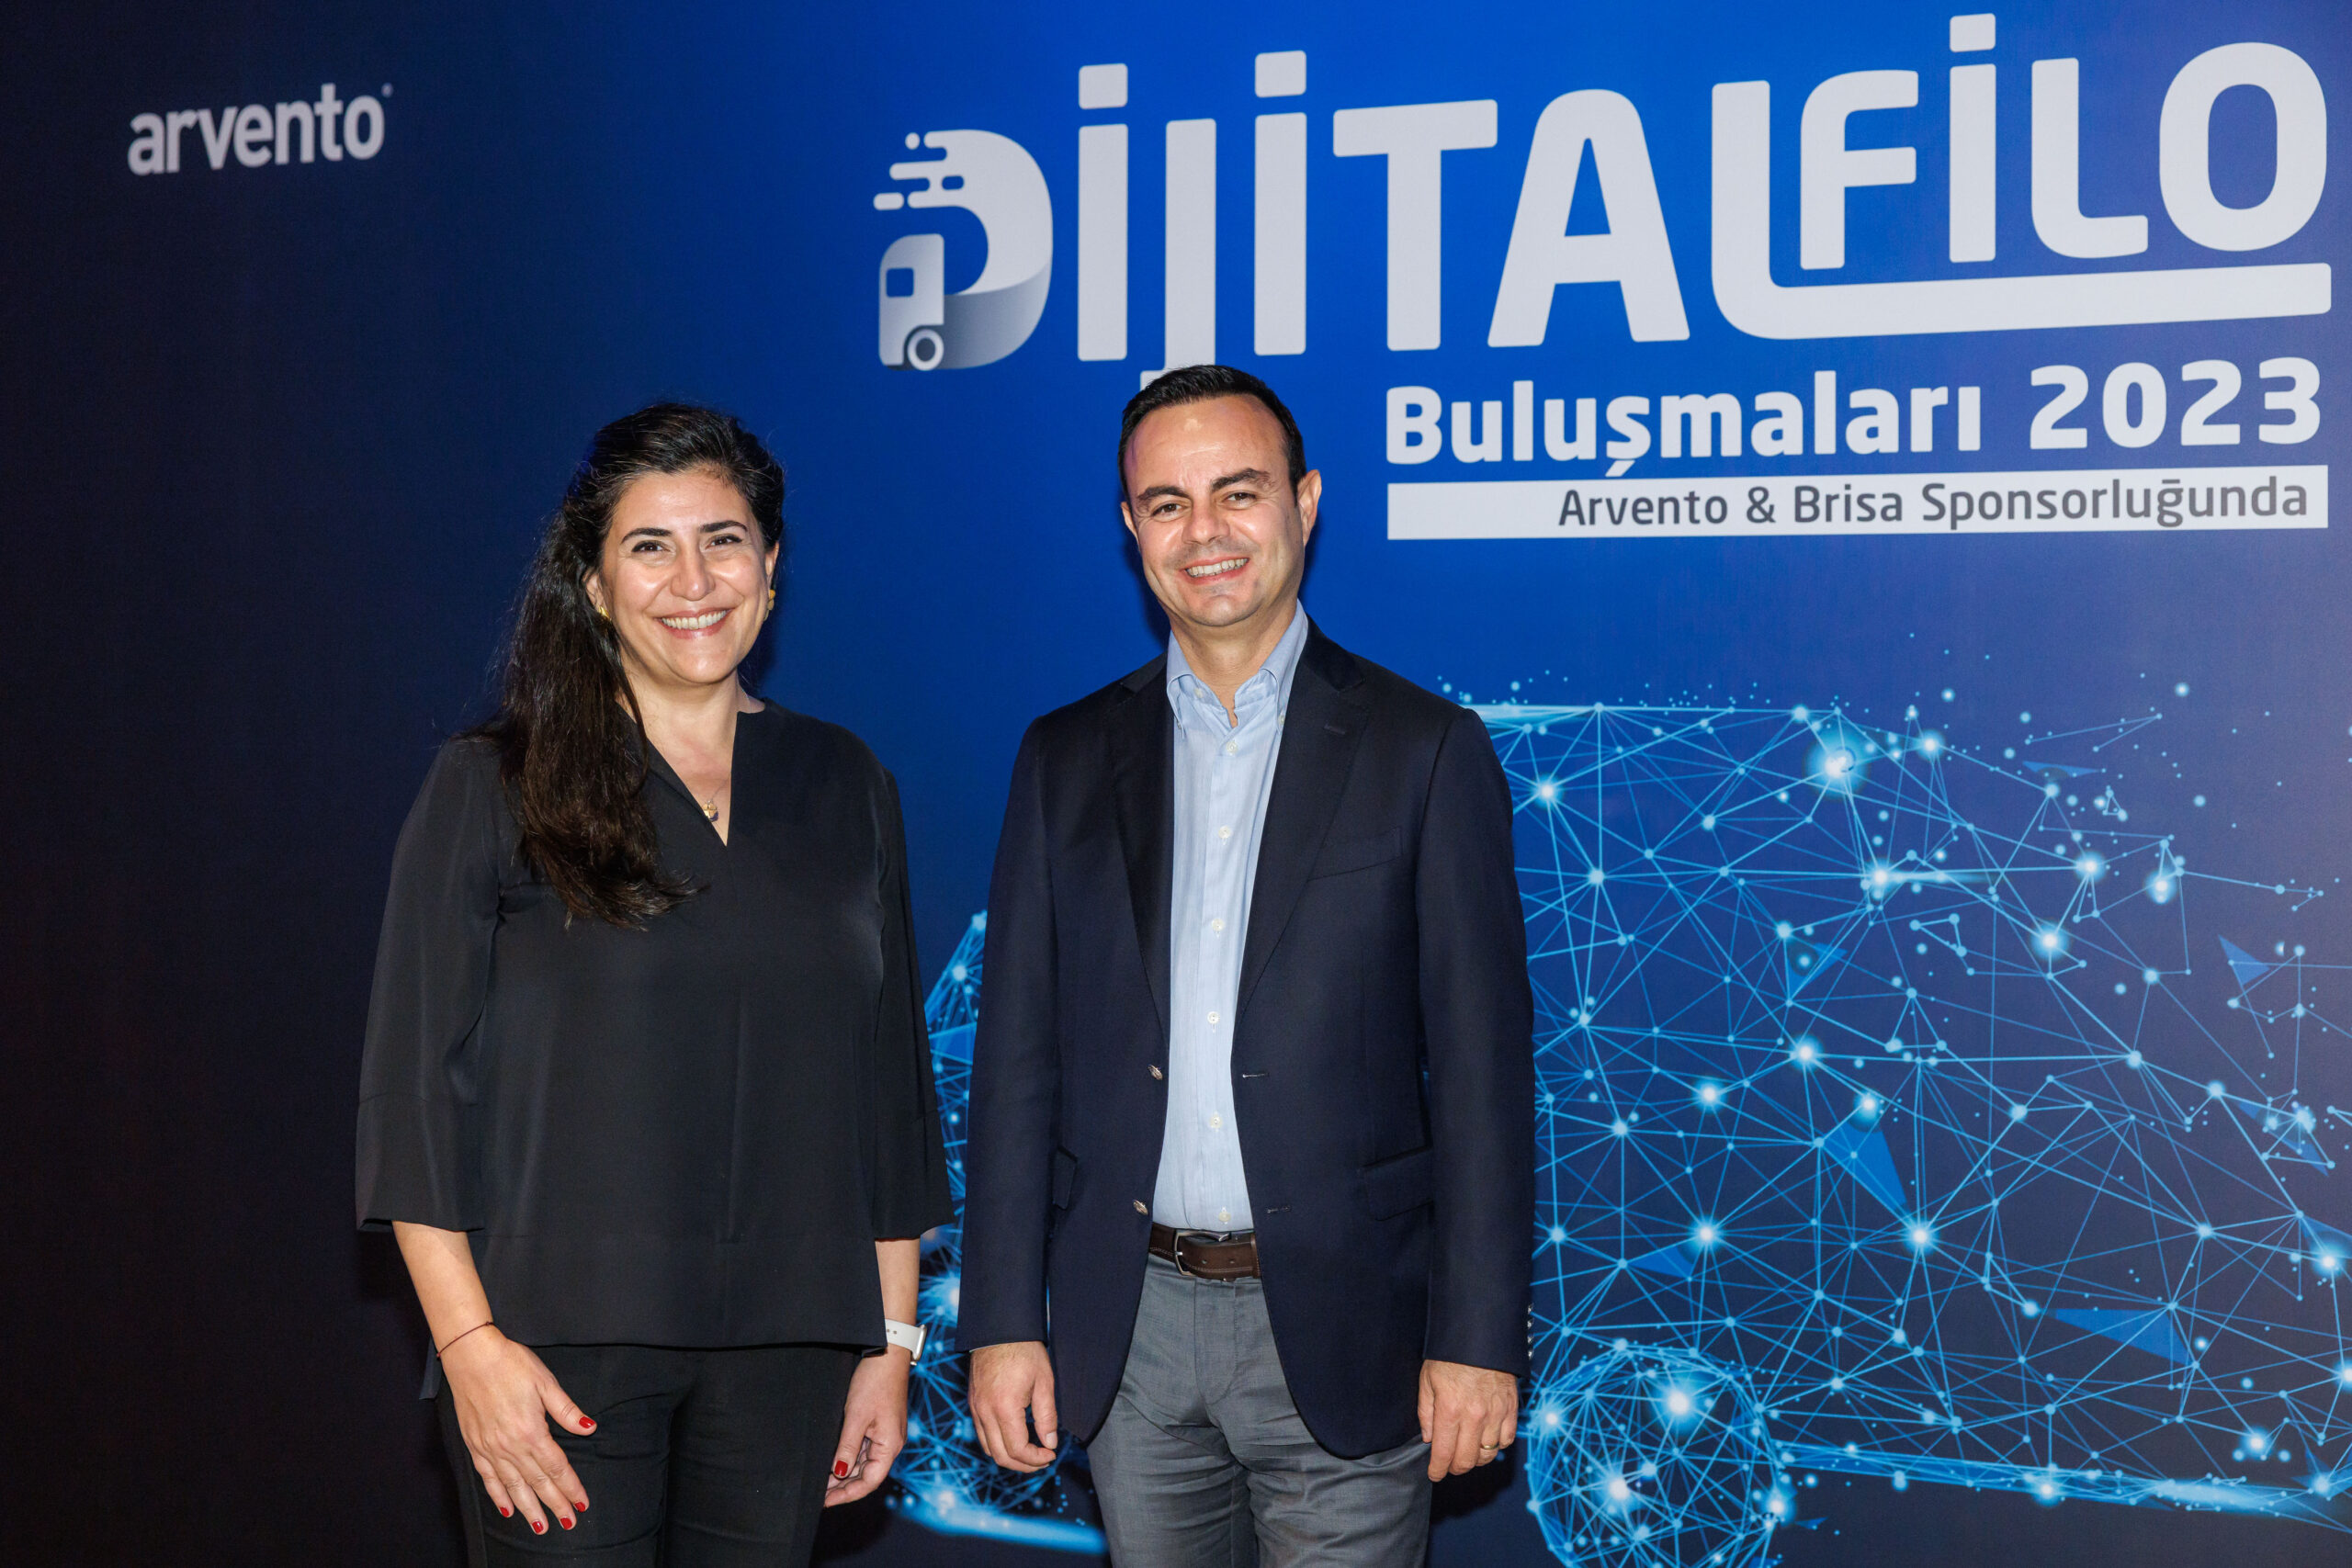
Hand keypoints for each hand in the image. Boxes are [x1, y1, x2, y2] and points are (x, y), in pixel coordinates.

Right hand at [441, 1328, 594, 1534]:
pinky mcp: (474, 1446)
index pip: (556, 1468)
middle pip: (537, 1483)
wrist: (471, 1356)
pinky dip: (498, 1496)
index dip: (570, 1487)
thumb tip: (589, 1429)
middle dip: (554, 1504)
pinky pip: (487, 1478)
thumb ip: (567, 1411)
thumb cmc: (511, 1364)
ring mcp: (489, 1448)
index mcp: (531, 1431)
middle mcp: (509, 1446)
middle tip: (567, 1523)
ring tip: (540, 1527)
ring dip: (528, 1509)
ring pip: (513, 1487)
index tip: (582, 1504)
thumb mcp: (546, 1383)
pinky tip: (507, 1510)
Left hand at [825, 1348, 911, 1506]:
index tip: (825, 1501)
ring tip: (820, 1482)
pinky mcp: (879, 1425)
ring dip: (844, 1474)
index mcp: (890, 1445)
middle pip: (866, 1475)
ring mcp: (885, 1434)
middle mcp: (890, 1444)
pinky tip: (833, 1462)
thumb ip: (848, 1447)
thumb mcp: (857, 1416)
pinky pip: (864, 1450)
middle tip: (817, 1495)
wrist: (888, 1352)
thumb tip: (839, 1473)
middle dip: (843, 1487)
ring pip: (864, 1464)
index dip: (847, 1495)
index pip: (869, 1482)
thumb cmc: (875, 1382)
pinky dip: (848, 1459)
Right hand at [968, 1341, 1059, 1471]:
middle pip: (1001, 1455)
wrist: (998, 1329)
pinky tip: (1014, 1438)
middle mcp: (985, 1412)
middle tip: (1042, 1459)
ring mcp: (976, 1408)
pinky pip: (982, 1434)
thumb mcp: (1044, 1382)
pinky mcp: (973, 1403)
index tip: (1050, 1454)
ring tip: (1030, 1453)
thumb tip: (1050, 1442)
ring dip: (1009, 1457)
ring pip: (989, 1448)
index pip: (1018, 1449)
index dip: (1036, 1459)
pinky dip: (998, 1443)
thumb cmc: (1024, 1351)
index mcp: (1004, 1407)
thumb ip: (1047, 1416)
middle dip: (1023, 1464)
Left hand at [1418, 1359, 1518, 1480]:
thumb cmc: (1450, 1356)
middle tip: (1449, 1465)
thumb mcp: (1427, 1380)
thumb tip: (1430, 1438)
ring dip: (1476, 1459)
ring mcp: (1496, 1414)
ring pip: (1488, 1454)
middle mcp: (1474, 1417)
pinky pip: (1507, 1440)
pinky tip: (1487, 1440)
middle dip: (1455, 1468)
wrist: (1481, 1335)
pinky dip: (1497, 1446)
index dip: (1438, 1470)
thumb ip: (1426, 1412)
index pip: (1444, 1454)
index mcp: (1450, 1410)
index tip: (1434, 1474)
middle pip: (1467, 1460)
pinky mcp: (1511, 1409)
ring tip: (1467, 1453)